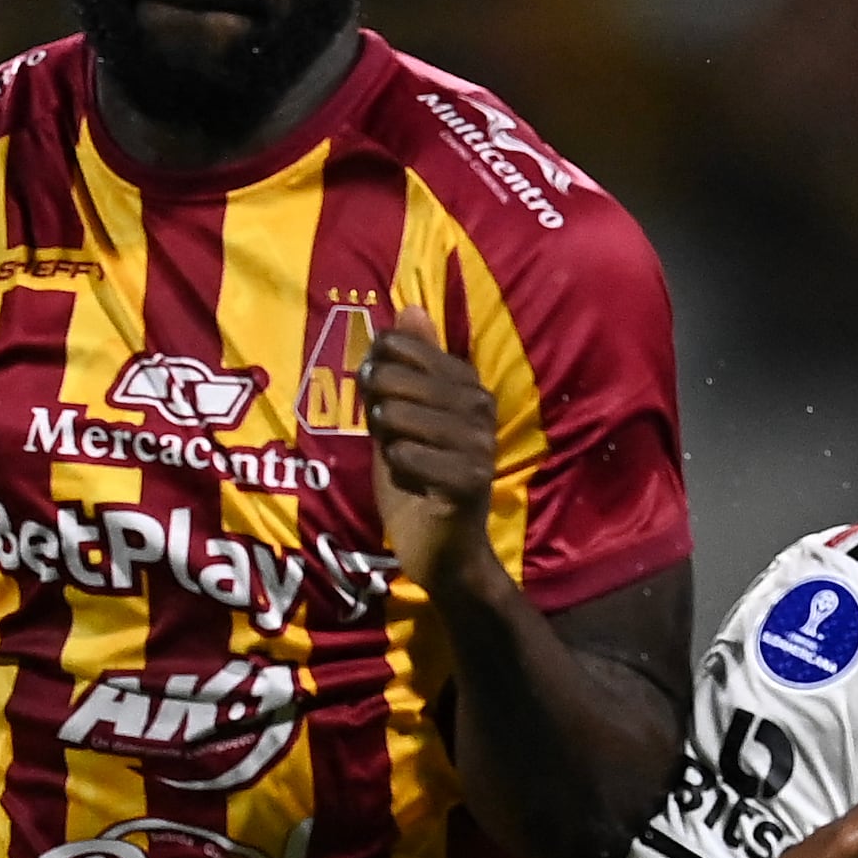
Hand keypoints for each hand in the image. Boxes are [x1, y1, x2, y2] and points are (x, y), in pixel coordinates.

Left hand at [364, 298, 503, 595]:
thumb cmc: (420, 481)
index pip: (403, 346)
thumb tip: (410, 308)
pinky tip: (415, 484)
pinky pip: (406, 456)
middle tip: (388, 435)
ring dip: (387, 442)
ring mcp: (479, 444)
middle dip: (376, 406)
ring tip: (404, 459)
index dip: (376, 367)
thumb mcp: (403, 417)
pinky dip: (397, 471)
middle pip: (397, 378)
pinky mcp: (469, 480)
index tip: (379, 397)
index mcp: (468, 385)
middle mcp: (481, 407)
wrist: (445, 550)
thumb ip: (406, 367)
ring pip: (398, 417)